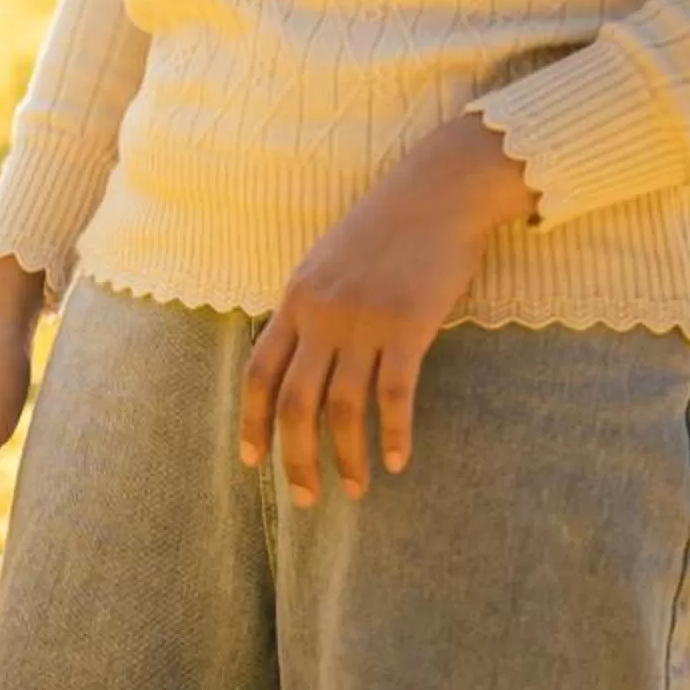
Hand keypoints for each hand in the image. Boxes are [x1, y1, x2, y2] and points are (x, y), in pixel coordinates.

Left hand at [237, 110, 536, 505]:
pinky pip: (395, 394)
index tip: (251, 462)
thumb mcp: (328, 263)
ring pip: (343, 408)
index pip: (258, 372)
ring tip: (355, 488)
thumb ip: (310, 308)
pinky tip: (397, 461)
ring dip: (347, 457)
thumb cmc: (386, 228)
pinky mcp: (408, 326)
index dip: (253, 422)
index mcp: (295, 300)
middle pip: (294, 403)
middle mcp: (321, 314)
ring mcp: (363, 321)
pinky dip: (393, 434)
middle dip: (295, 457)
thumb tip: (301, 358)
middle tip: (305, 498)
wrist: (437, 191)